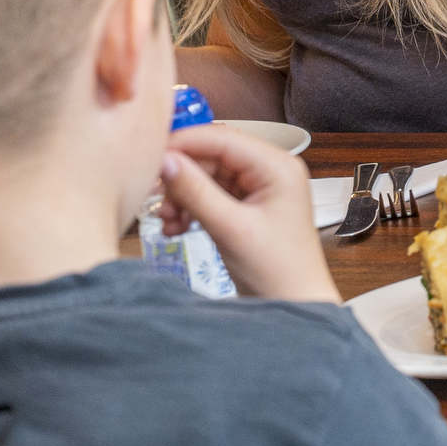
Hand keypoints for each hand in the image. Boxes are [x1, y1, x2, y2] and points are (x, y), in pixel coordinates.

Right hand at [159, 125, 339, 304]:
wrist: (295, 307)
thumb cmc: (276, 270)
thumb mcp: (231, 229)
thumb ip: (196, 192)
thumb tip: (165, 160)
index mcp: (277, 165)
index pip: (223, 138)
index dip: (185, 143)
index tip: (151, 155)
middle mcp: (270, 170)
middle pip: (213, 157)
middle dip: (182, 177)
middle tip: (155, 198)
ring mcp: (259, 190)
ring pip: (208, 177)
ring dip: (183, 196)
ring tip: (168, 221)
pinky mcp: (248, 208)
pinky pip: (212, 196)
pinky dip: (192, 208)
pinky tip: (177, 228)